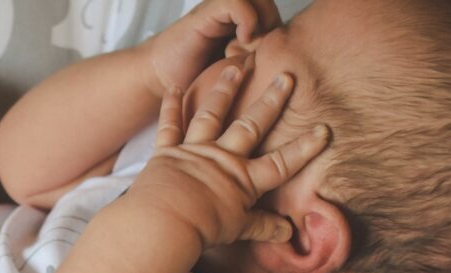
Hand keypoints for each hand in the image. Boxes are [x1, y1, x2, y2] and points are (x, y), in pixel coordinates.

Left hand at [122, 66, 329, 249]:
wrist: (164, 224)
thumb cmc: (202, 230)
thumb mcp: (237, 230)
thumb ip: (263, 227)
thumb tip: (287, 233)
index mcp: (243, 180)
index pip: (281, 163)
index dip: (304, 148)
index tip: (323, 130)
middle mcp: (222, 159)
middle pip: (251, 126)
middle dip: (271, 101)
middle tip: (286, 77)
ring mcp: (194, 151)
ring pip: (212, 115)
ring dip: (224, 90)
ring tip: (234, 69)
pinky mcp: (167, 151)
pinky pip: (169, 125)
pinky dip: (170, 105)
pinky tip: (174, 86)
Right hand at [138, 0, 280, 97]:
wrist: (160, 82)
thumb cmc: (195, 85)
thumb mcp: (238, 78)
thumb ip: (258, 69)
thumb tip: (290, 77)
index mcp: (240, 27)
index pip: (274, 16)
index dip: (282, 34)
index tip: (275, 59)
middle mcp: (231, 14)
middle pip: (268, 4)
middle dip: (275, 24)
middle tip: (267, 49)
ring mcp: (219, 11)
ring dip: (264, 19)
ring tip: (255, 44)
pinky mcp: (206, 14)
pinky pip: (236, 2)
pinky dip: (247, 19)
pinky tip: (242, 41)